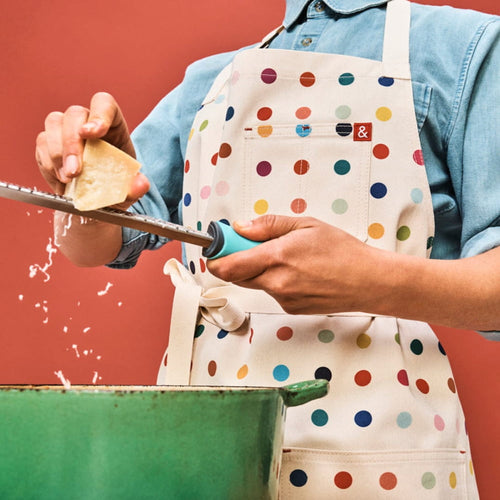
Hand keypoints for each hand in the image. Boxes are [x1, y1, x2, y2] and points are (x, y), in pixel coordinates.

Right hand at [35, 91, 148, 203]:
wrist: (97, 198)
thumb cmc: (116, 186)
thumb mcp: (130, 190)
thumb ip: (136, 187)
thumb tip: (142, 184)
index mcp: (113, 125)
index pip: (104, 104)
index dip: (98, 114)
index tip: (92, 133)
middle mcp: (88, 121)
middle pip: (74, 114)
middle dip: (72, 143)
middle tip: (75, 172)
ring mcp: (65, 130)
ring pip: (53, 124)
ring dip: (57, 153)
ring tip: (68, 178)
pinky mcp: (48, 144)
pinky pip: (41, 145)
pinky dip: (48, 165)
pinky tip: (60, 181)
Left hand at [207, 215, 378, 314]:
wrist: (368, 281)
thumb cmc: (343, 251)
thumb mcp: (305, 225)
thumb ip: (268, 225)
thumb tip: (241, 227)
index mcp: (276, 258)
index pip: (227, 266)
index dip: (215, 256)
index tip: (217, 245)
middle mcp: (276, 283)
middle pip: (236, 275)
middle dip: (238, 259)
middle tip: (254, 244)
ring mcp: (282, 299)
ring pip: (255, 283)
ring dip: (259, 270)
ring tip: (289, 257)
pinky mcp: (290, 309)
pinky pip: (272, 292)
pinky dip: (276, 281)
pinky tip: (299, 272)